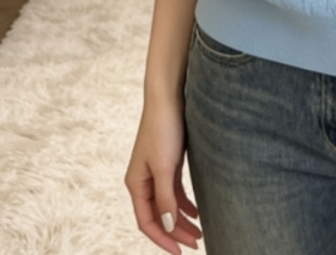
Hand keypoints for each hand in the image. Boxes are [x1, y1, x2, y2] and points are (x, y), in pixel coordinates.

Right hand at [124, 98, 201, 252]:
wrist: (169, 97)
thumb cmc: (163, 128)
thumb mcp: (165, 166)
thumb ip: (165, 198)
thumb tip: (168, 227)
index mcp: (136, 184)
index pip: (147, 222)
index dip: (163, 240)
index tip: (181, 252)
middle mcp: (143, 181)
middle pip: (158, 216)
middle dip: (176, 233)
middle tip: (196, 244)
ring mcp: (155, 172)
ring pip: (168, 205)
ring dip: (182, 220)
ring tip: (200, 233)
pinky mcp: (168, 163)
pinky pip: (174, 192)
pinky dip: (184, 204)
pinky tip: (197, 212)